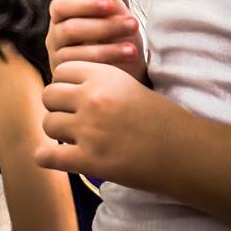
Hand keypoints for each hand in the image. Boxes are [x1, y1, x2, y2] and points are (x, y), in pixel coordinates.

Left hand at [37, 60, 171, 188]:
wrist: (185, 152)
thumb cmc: (162, 118)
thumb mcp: (129, 85)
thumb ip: (99, 82)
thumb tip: (68, 86)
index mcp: (103, 76)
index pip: (62, 70)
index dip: (65, 83)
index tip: (73, 95)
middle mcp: (92, 98)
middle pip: (49, 95)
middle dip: (57, 106)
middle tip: (71, 118)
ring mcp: (88, 129)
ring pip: (48, 124)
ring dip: (57, 131)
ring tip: (72, 138)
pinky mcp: (88, 160)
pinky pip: (49, 156)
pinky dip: (45, 157)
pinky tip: (49, 157)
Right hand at [47, 0, 145, 82]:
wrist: (130, 75)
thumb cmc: (121, 40)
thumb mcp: (118, 16)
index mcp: (63, 17)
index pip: (61, 5)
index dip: (84, 4)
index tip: (110, 4)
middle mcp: (55, 37)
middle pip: (69, 28)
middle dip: (104, 26)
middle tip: (133, 24)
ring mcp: (57, 60)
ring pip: (74, 51)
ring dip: (108, 48)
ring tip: (134, 48)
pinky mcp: (65, 80)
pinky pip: (80, 71)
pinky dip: (105, 64)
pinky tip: (125, 62)